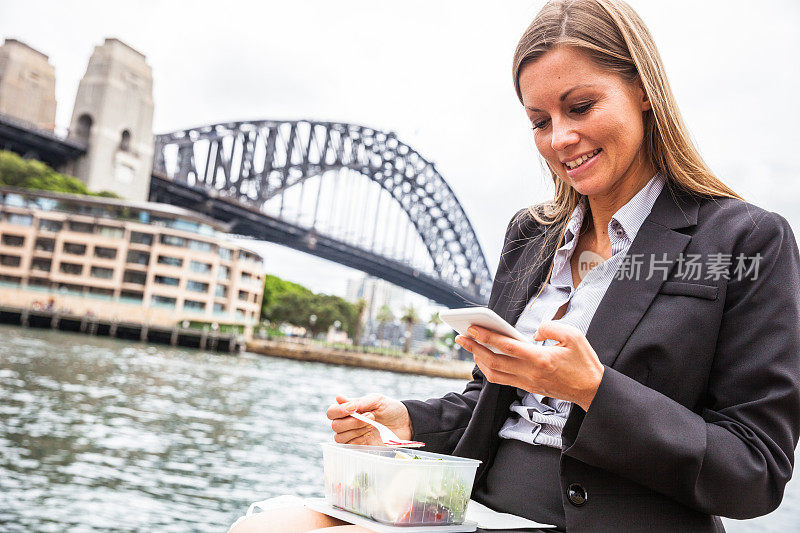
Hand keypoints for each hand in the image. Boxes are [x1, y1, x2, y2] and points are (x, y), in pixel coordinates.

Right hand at [326, 393, 412, 444]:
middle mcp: (348, 424)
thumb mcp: (376, 400)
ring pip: (340, 438)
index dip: (337, 411)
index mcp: (349, 410)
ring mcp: (354, 436)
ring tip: (372, 424)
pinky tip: (370, 434)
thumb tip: (338, 398)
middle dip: (352, 421)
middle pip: (335, 426)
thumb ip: (359, 401)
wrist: (407, 423)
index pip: (332, 412)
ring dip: (357, 430)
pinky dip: (359, 439)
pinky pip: (350, 446)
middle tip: (371, 416)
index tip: (352, 409)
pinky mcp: (361, 448)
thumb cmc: (391, 409)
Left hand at [455, 321, 604, 410]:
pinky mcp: (528, 387)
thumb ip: (550, 327)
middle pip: (494, 362)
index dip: (487, 337)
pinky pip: (502, 380)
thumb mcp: (574, 335)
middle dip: (474, 348)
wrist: (592, 390)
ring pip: (495, 374)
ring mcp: (528, 383)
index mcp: (541, 359)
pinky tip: (484, 357)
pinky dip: (489, 369)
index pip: (507, 347)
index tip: (472, 328)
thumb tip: (532, 332)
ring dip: (478, 360)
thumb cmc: (584, 361)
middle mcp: (531, 373)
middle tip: (460, 336)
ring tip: (469, 346)